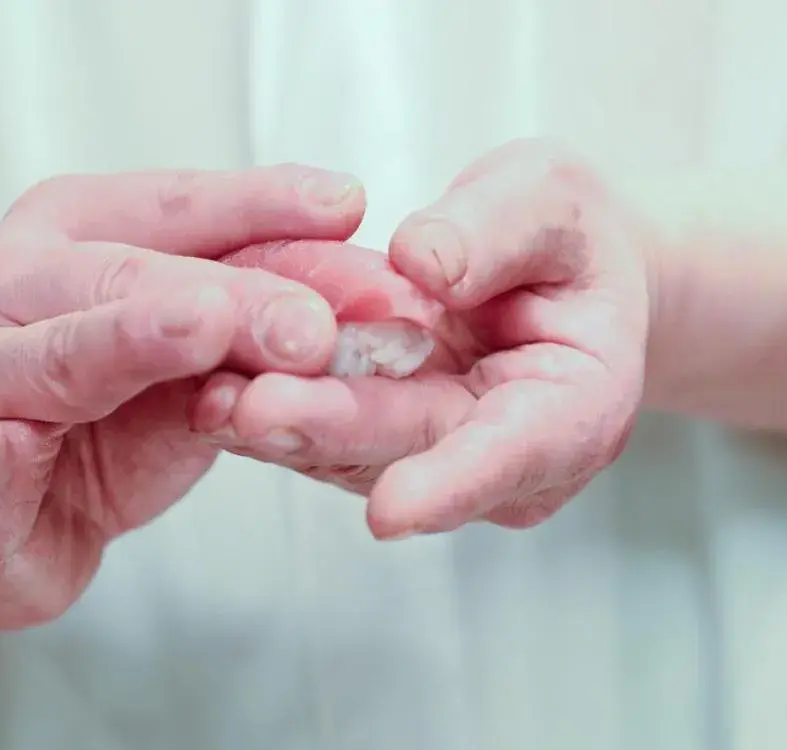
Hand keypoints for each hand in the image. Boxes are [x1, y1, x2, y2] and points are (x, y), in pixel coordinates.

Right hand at [0, 166, 364, 628]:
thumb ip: (265, 332)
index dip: (266, 208)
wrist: (1, 526)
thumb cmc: (103, 431)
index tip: (348, 207)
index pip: (182, 208)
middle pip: (136, 278)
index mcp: (77, 232)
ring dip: (134, 338)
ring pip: (65, 350)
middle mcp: (15, 278)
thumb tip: (382, 302)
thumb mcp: (202, 371)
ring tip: (201, 325)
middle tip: (319, 325)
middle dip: (237, 298)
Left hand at [189, 140, 651, 538]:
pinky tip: (212, 384)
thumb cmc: (566, 238)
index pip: (518, 453)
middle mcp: (503, 458)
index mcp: (575, 408)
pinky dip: (267, 406)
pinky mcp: (379, 445)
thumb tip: (426, 264)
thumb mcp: (552, 200)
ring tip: (211, 394)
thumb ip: (499, 229)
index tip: (392, 512)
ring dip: (278, 427)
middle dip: (328, 434)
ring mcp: (436, 458)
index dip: (452, 483)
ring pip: (349, 450)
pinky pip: (320, 430)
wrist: (549, 273)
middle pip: (409, 451)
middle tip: (252, 412)